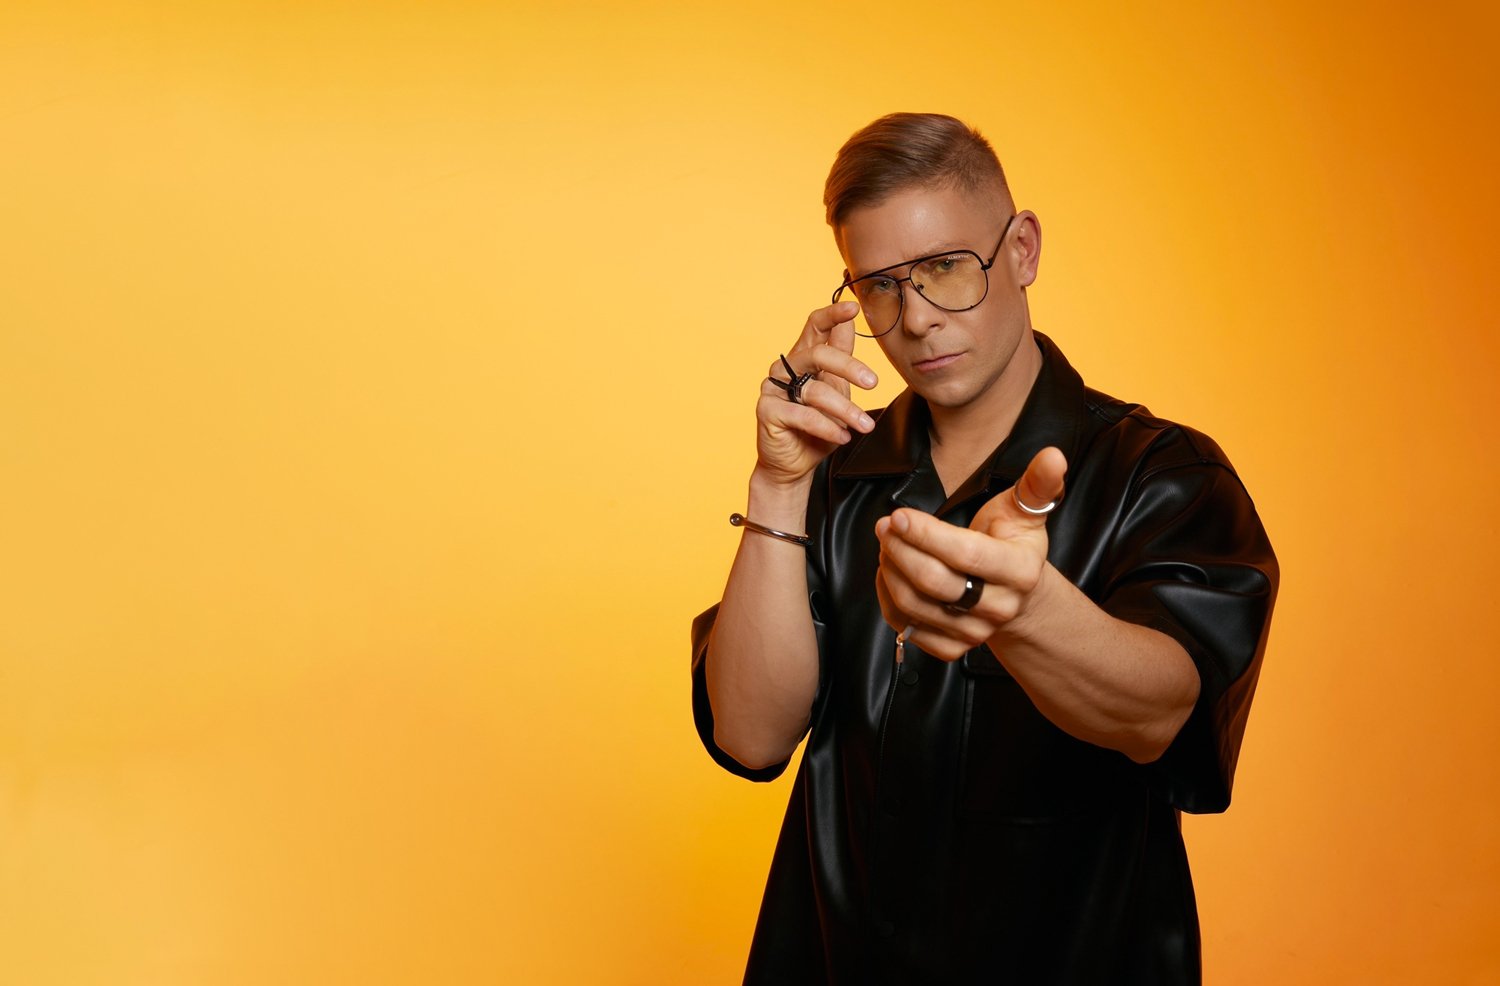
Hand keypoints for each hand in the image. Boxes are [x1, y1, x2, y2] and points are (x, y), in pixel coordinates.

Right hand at [753, 301, 878, 488]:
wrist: (795, 464)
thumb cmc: (817, 427)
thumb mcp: (837, 389)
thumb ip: (840, 357)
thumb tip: (850, 321)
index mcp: (803, 357)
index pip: (815, 326)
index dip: (832, 314)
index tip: (853, 307)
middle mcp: (785, 368)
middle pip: (818, 353)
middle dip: (849, 367)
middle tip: (874, 383)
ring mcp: (773, 388)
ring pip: (816, 391)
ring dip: (845, 410)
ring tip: (864, 426)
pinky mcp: (767, 411)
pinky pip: (803, 416)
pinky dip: (827, 427)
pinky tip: (842, 436)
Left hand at [874, 447, 1066, 660]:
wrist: (1016, 596)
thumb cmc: (1012, 543)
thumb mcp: (1024, 511)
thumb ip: (1036, 484)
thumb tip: (1054, 455)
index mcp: (1020, 570)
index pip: (965, 554)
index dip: (926, 535)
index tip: (898, 516)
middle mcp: (999, 606)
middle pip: (934, 582)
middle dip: (900, 550)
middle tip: (885, 527)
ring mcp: (976, 632)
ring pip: (915, 605)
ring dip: (890, 571)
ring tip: (887, 546)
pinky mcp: (953, 647)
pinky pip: (908, 628)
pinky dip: (888, 600)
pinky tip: (890, 574)